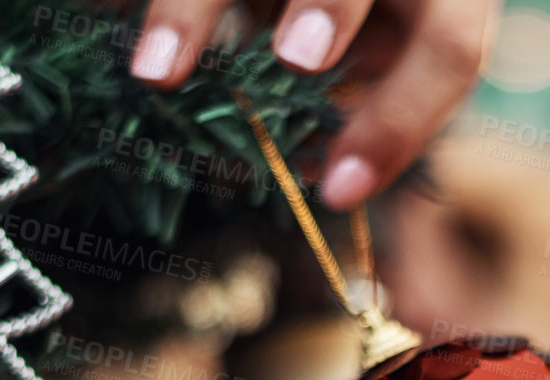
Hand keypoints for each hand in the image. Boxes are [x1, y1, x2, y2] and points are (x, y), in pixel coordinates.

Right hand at [129, 0, 496, 208]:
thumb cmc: (369, 15)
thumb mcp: (382, 51)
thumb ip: (366, 100)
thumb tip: (327, 179)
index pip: (449, 51)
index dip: (400, 123)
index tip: (337, 190)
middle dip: (331, 4)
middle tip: (297, 58)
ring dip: (196, 7)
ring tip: (158, 71)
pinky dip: (153, 3)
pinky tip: (101, 18)